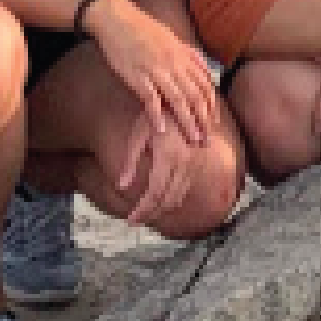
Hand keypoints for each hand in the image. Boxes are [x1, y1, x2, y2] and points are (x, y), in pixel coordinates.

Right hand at [84, 0, 220, 151]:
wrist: (117, 18)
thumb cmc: (144, 28)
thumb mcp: (173, 38)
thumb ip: (191, 55)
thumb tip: (208, 71)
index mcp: (183, 55)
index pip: (205, 84)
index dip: (211, 105)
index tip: (214, 122)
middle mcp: (174, 64)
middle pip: (195, 95)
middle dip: (203, 119)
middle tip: (207, 139)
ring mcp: (156, 70)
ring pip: (178, 100)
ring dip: (187, 122)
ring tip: (193, 139)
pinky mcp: (137, 76)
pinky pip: (150, 99)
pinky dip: (156, 116)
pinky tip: (161, 130)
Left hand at [114, 105, 208, 223]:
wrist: (185, 99)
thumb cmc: (157, 113)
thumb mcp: (138, 134)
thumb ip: (130, 161)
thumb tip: (121, 186)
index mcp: (168, 156)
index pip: (155, 193)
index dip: (142, 210)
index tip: (130, 220)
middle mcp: (186, 162)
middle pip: (168, 200)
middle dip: (151, 214)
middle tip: (135, 220)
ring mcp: (196, 163)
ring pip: (180, 197)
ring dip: (162, 209)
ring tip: (146, 213)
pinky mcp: (200, 162)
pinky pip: (187, 188)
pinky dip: (173, 199)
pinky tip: (161, 200)